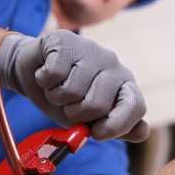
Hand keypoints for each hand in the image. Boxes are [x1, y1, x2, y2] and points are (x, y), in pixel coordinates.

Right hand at [0, 29, 148, 141]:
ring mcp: (91, 49)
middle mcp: (112, 64)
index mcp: (123, 84)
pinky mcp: (67, 41)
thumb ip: (113, 127)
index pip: (135, 106)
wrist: (33, 72)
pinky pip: (53, 75)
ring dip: (55, 97)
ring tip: (55, 86)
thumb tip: (141, 133)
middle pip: (97, 105)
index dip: (117, 125)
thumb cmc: (64, 97)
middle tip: (67, 103)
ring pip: (71, 91)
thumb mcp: (88, 119)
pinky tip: (46, 73)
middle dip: (74, 113)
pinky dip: (43, 81)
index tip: (95, 133)